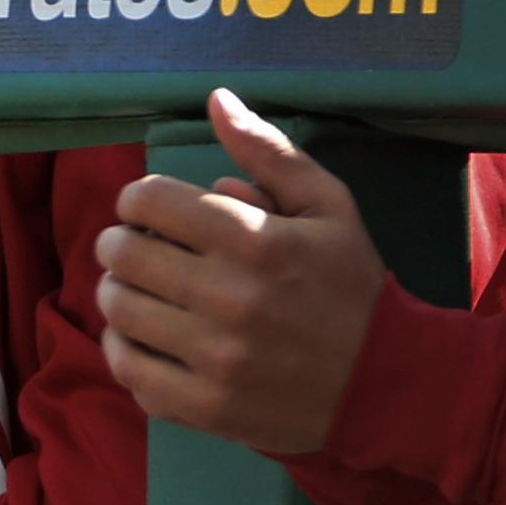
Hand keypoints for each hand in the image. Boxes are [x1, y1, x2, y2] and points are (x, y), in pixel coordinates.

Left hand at [95, 88, 386, 453]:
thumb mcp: (328, 207)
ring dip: (118, 293)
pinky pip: (127, 368)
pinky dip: (123, 349)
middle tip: (137, 248)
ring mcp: (215, 356)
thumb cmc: (351, 286)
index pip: (149, 200)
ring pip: (116, 309)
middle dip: (121, 242)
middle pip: (122, 252)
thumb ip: (268, 152)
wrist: (389, 383)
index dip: (137, 199)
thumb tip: (215, 99)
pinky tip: (144, 338)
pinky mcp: (204, 406)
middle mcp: (230, 297)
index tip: (149, 210)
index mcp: (257, 241)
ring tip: (140, 291)